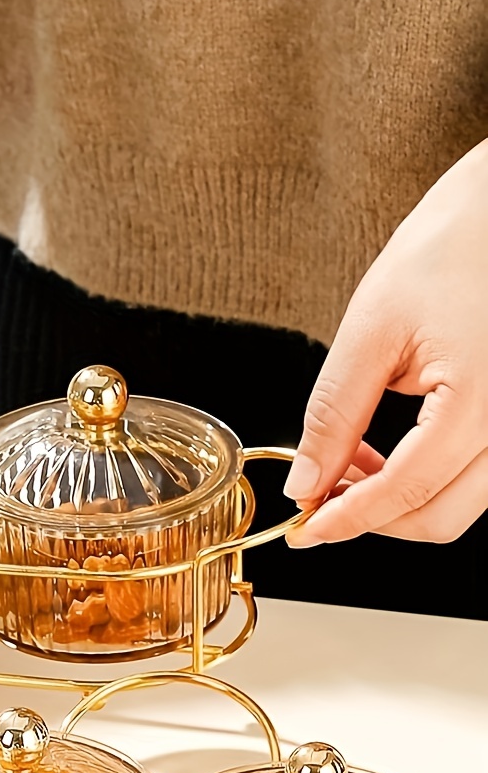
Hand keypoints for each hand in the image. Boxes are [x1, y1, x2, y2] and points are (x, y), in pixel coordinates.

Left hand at [285, 138, 487, 545]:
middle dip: (371, 519)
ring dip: (398, 502)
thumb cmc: (455, 245)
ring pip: (462, 504)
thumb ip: (335, 414)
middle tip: (317, 497)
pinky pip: (478, 476)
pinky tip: (385, 452)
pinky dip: (427, 481)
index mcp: (485, 402)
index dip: (346, 519)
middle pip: (441, 518)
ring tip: (345, 467)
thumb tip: (306, 481)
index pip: (407, 492)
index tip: (303, 527)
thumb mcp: (373, 329)